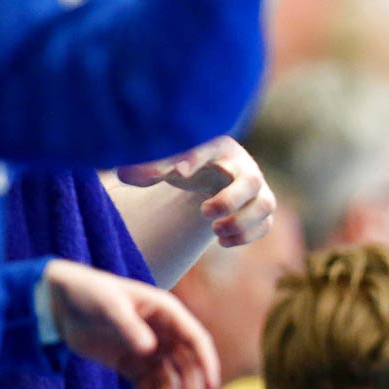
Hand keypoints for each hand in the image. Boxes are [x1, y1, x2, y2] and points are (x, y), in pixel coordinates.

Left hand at [41, 259, 222, 388]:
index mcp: (167, 312)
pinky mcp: (132, 365)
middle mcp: (164, 333)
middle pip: (186, 367)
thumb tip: (150, 350)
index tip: (213, 388)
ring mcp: (149, 350)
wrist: (60, 301)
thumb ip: (129, 327)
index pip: (196, 339)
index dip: (207, 362)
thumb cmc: (89, 293)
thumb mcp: (109, 306)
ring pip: (166, 383)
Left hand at [116, 136, 276, 247]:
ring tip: (215, 231)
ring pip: (266, 205)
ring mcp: (257, 189)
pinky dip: (247, 236)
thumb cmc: (186, 164)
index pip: (213, 149)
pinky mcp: (261, 208)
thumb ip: (148, 168)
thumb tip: (122, 174)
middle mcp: (243, 166)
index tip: (180, 172)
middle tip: (204, 212)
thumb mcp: (166, 163)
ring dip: (242, 223)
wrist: (212, 174)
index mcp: (219, 148)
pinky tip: (223, 241)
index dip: (198, 158)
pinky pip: (266, 224)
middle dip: (230, 201)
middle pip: (252, 180)